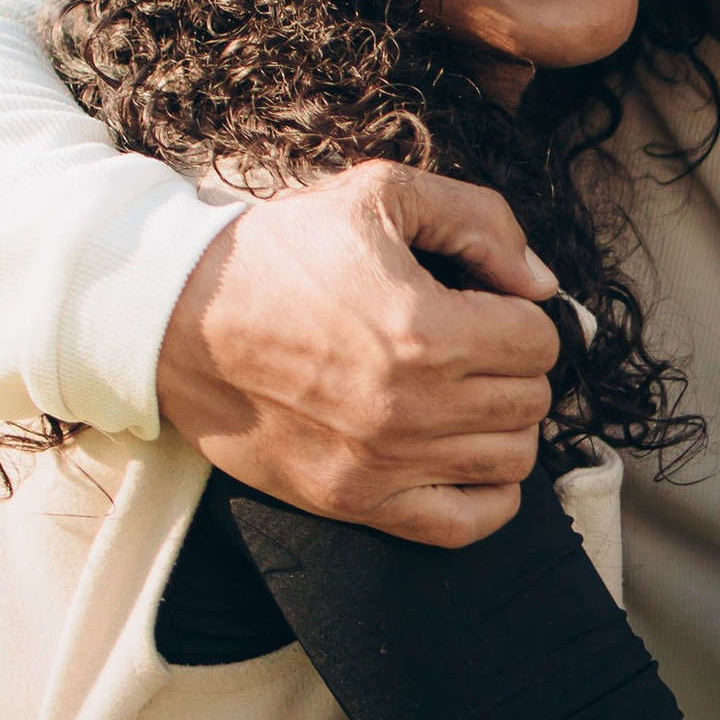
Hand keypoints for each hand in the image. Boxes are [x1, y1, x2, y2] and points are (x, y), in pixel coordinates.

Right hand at [156, 164, 563, 544]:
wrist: (178, 319)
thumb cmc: (278, 253)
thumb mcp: (378, 193)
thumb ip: (479, 221)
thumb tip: (541, 283)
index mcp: (425, 328)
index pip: (538, 339)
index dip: (520, 314)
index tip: (486, 305)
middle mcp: (412, 406)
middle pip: (531, 400)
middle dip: (515, 365)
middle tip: (475, 345)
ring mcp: (383, 463)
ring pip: (511, 460)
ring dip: (504, 424)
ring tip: (467, 394)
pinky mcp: (354, 501)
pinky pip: (465, 526)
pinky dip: (488, 497)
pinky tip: (469, 458)